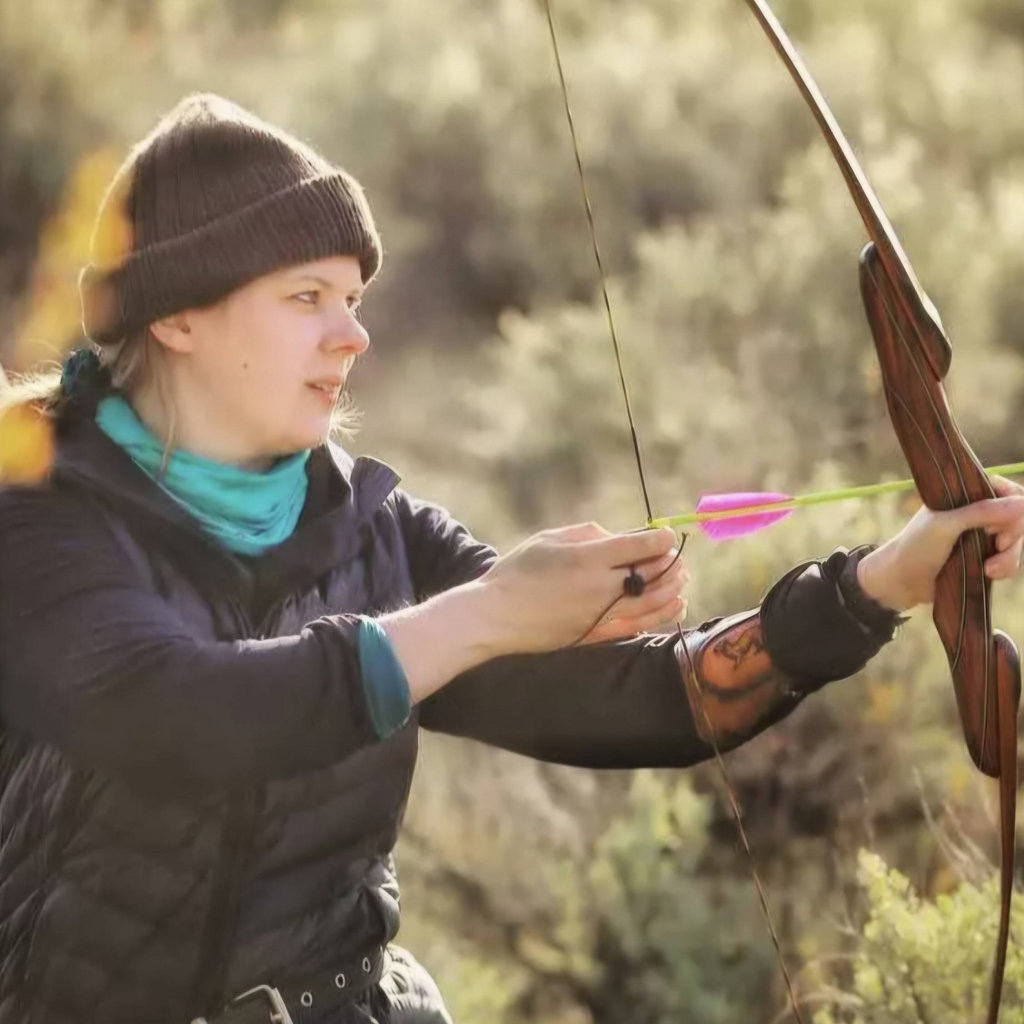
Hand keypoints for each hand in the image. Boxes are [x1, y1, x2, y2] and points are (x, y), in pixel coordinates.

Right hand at [479, 522, 688, 651]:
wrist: (495, 616)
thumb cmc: (517, 571)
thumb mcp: (548, 538)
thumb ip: (587, 533)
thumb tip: (617, 537)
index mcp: (587, 558)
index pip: (639, 546)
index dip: (660, 539)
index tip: (667, 535)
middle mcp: (599, 586)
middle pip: (651, 573)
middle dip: (669, 563)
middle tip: (675, 556)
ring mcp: (600, 614)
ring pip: (652, 602)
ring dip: (673, 588)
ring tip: (682, 579)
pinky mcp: (596, 634)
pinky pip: (639, 626)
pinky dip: (662, 615)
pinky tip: (675, 606)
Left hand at [857, 478, 1023, 612]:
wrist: (901, 582)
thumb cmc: (916, 547)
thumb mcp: (946, 526)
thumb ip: (982, 512)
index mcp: (965, 496)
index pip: (1006, 491)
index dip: (1015, 506)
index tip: (1004, 523)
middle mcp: (976, 513)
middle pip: (1017, 518)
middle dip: (1013, 535)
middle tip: (999, 546)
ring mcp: (981, 536)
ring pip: (1015, 541)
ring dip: (1009, 556)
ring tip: (990, 569)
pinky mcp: (983, 558)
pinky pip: (1009, 560)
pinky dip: (1005, 568)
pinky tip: (989, 574)